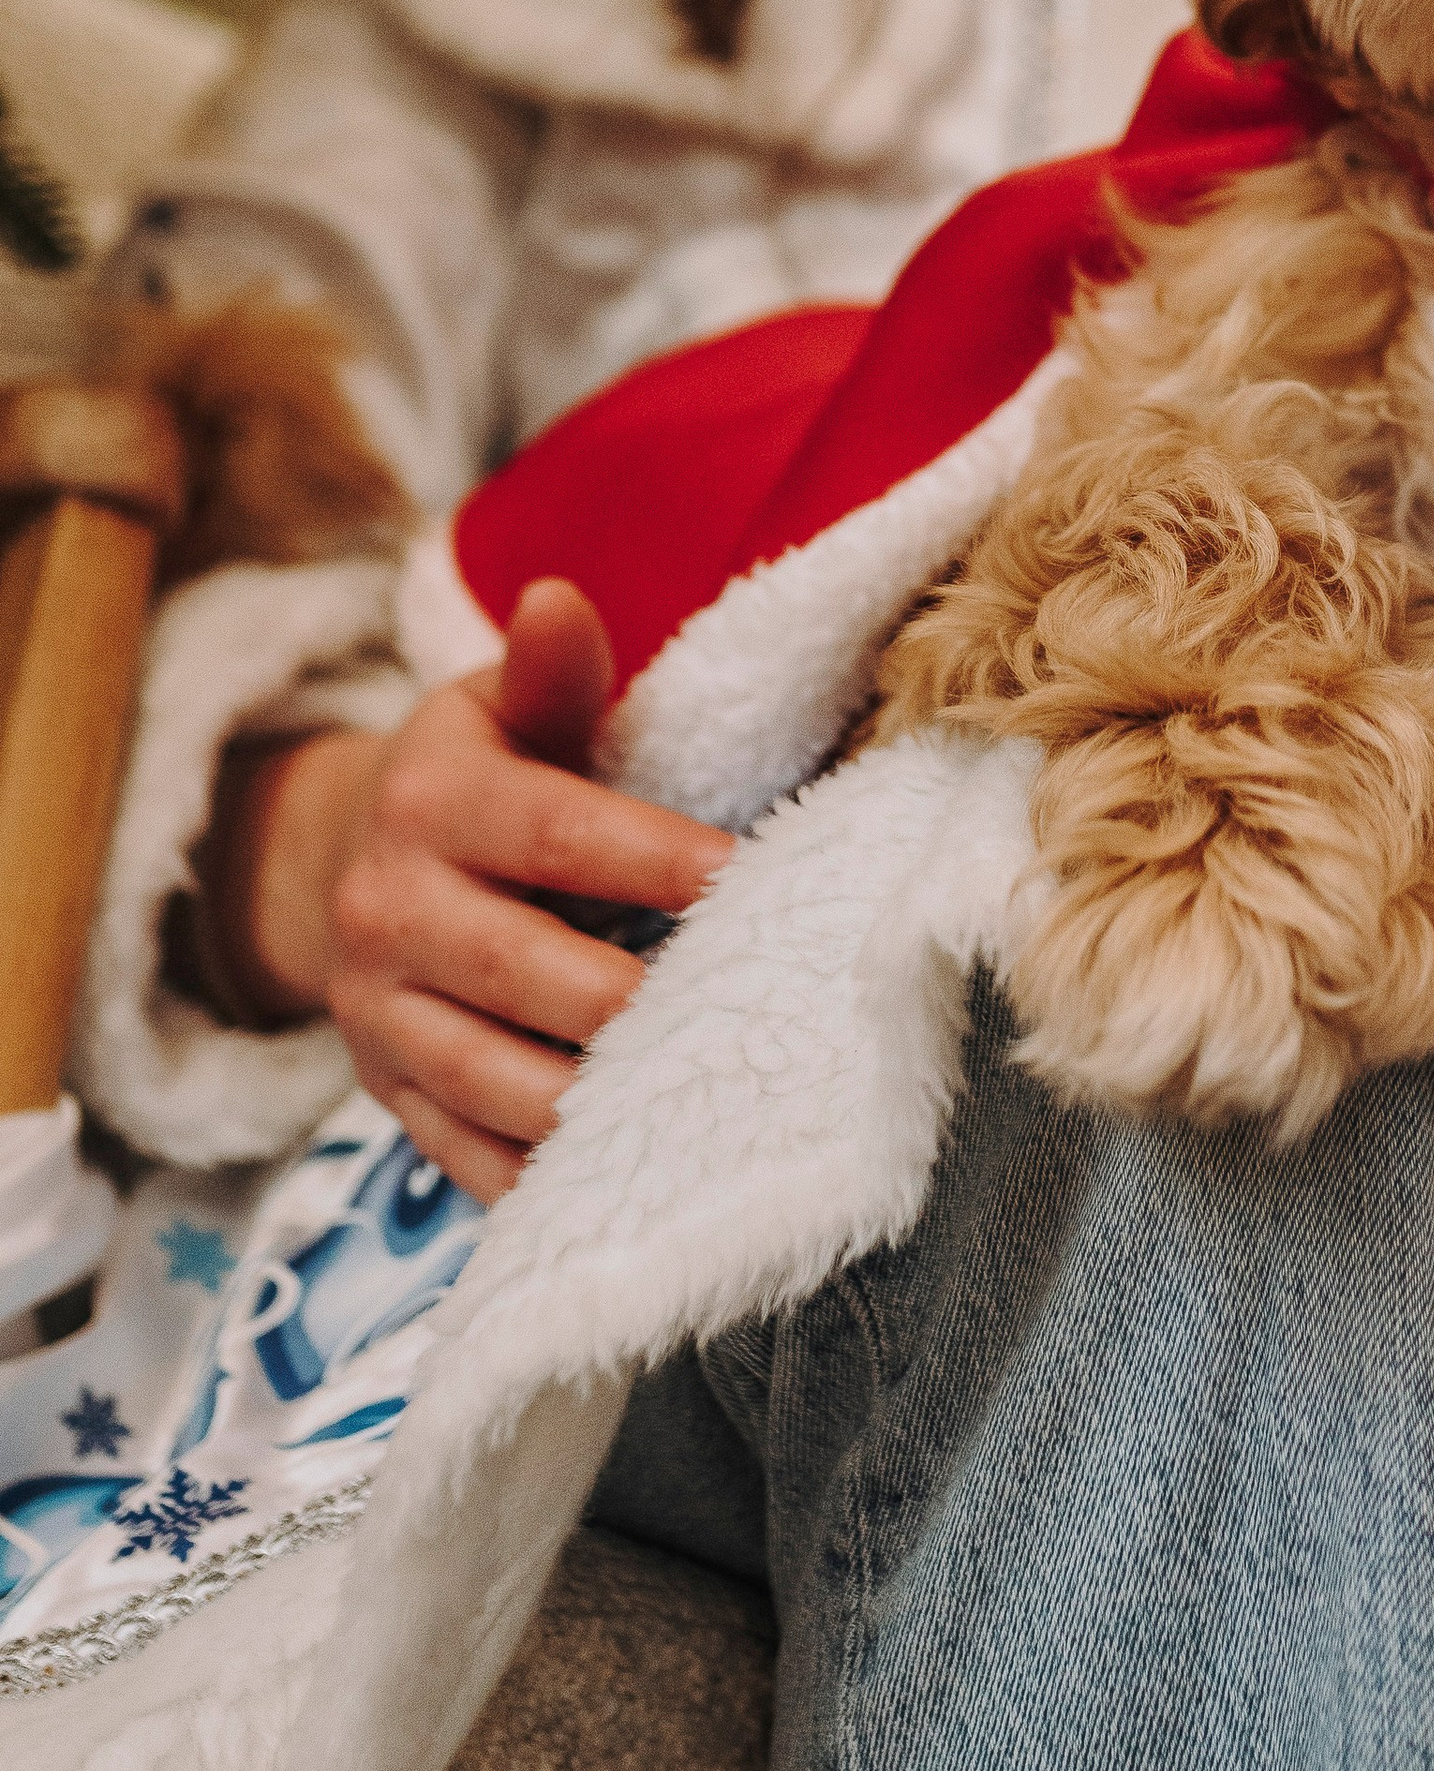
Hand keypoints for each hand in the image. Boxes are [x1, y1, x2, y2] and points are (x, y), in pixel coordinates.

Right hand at [217, 581, 731, 1203]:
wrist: (349, 861)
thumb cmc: (479, 775)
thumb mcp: (505, 708)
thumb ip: (552, 670)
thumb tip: (558, 596)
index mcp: (428, 805)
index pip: (555, 834)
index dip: (655, 858)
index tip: (746, 878)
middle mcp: (386, 913)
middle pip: (523, 973)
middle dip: (632, 1000)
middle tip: (742, 1010)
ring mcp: (377, 1016)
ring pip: (492, 1078)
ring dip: (596, 1101)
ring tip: (700, 1097)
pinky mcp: (385, 1094)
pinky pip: (464, 1151)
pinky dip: (543, 1173)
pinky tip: (630, 1171)